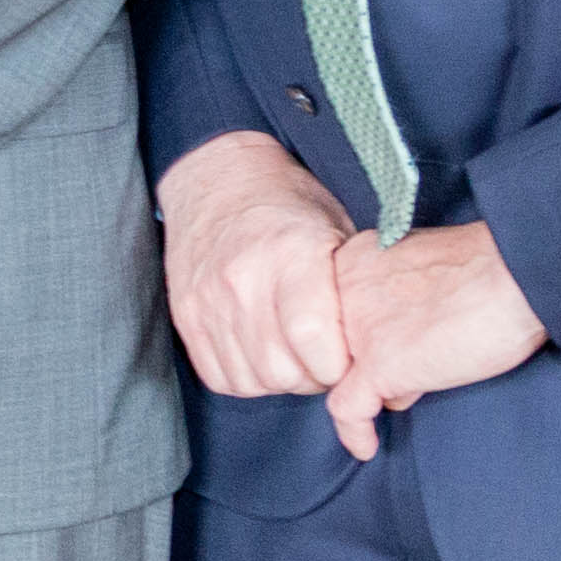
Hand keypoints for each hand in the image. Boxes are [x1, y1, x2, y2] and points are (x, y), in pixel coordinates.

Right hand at [157, 131, 358, 400]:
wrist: (219, 180)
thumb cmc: (291, 205)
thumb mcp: (337, 229)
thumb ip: (351, 289)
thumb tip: (375, 348)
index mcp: (289, 252)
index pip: (311, 336)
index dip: (339, 364)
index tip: (351, 356)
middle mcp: (241, 278)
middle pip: (283, 369)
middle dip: (314, 377)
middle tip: (327, 357)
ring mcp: (206, 300)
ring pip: (253, 380)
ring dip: (281, 379)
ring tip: (295, 353)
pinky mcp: (186, 315)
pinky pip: (221, 377)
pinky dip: (248, 377)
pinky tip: (264, 352)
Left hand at [322, 220, 547, 461]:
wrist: (518, 275)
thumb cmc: (491, 269)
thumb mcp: (423, 270)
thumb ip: (396, 297)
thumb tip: (394, 344)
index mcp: (351, 259)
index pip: (333, 311)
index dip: (360, 333)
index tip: (393, 340)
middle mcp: (341, 290)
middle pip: (332, 345)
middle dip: (369, 359)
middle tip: (416, 359)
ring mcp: (355, 330)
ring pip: (338, 375)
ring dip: (376, 388)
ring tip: (420, 380)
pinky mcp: (377, 365)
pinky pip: (347, 409)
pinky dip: (355, 432)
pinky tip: (365, 447)